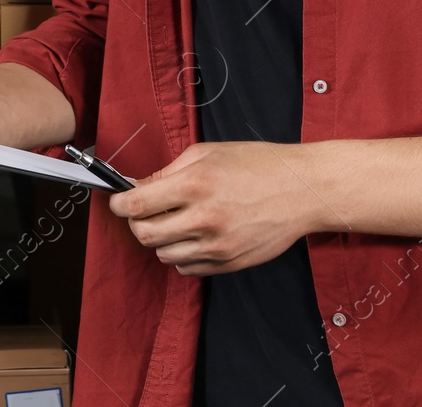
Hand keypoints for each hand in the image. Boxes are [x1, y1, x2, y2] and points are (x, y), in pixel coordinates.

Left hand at [107, 141, 326, 276]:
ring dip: (162, 239)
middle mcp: (204, 219)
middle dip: (137, 222)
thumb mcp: (207, 153)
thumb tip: (136, 187)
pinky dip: (183, 254)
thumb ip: (168, 172)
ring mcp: (217, 246)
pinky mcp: (229, 263)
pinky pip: (187, 268)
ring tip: (176, 221)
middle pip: (144, 234)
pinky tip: (196, 236)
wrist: (302, 190)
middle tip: (145, 211)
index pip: (136, 204)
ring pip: (164, 255)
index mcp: (195, 185)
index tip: (119, 201)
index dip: (119, 203)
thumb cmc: (257, 164)